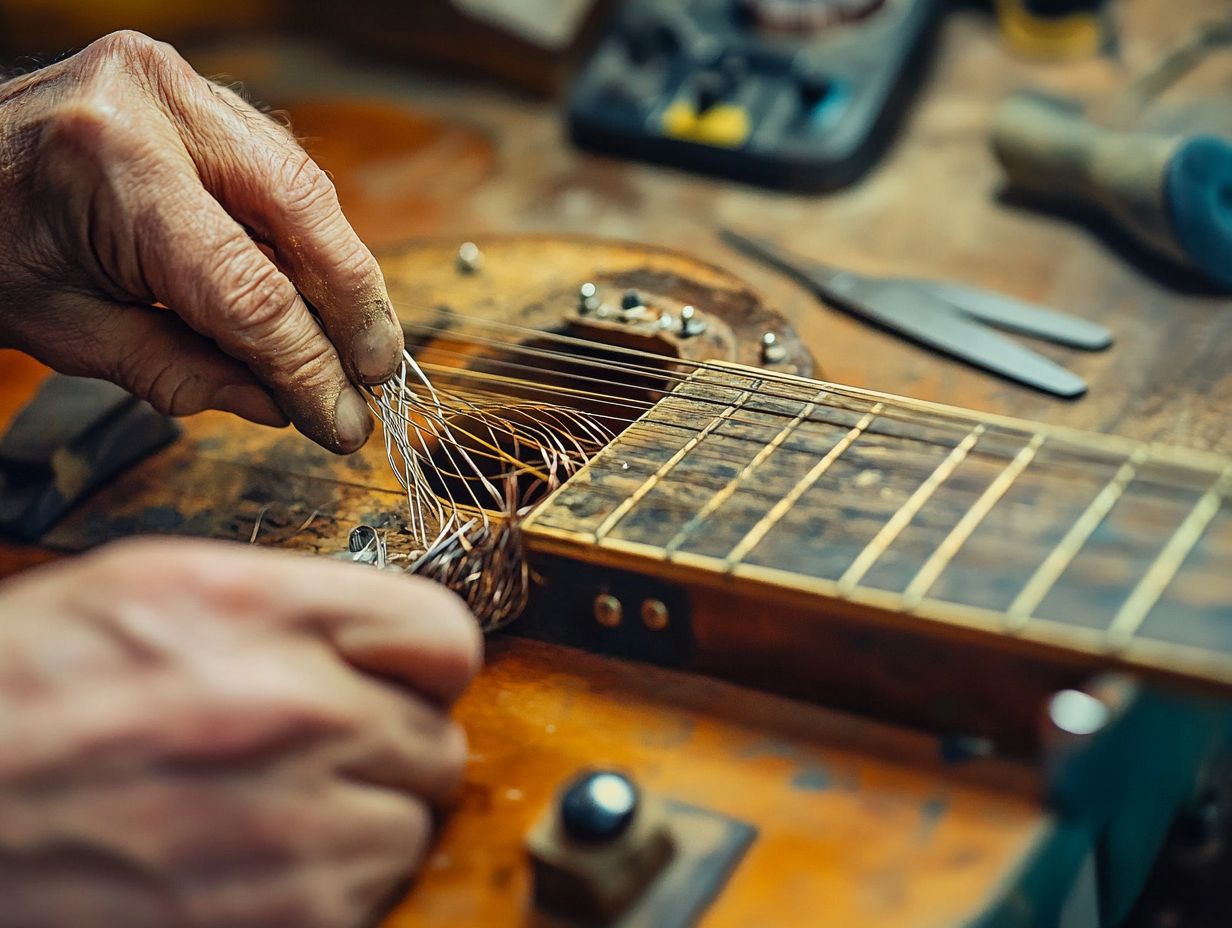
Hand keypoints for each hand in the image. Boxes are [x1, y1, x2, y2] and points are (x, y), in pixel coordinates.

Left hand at [0, 31, 404, 452]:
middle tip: (375, 377)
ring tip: (355, 345)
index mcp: (112, 168)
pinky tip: (317, 291)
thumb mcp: (70, 332)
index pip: (250, 293)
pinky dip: (308, 239)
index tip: (342, 423)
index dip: (309, 368)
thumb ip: (182, 372)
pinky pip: (282, 170)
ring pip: (307, 190)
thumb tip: (283, 405)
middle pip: (305, 220)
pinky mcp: (198, 90)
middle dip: (354, 311)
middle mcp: (158, 106)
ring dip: (339, 276)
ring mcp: (183, 84)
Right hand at [0, 539, 481, 927]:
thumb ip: (289, 608)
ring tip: (267, 816)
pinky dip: (323, 894)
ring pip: (407, 829)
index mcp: (259, 611)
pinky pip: (363, 903)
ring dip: (358, 827)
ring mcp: (288, 831)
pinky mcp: (277, 925)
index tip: (400, 678)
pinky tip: (246, 869)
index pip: (443, 634)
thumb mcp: (150, 592)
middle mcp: (291, 712)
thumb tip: (380, 644)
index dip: (424, 662)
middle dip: (386, 749)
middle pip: (435, 740)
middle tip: (315, 755)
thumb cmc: (20, 694)